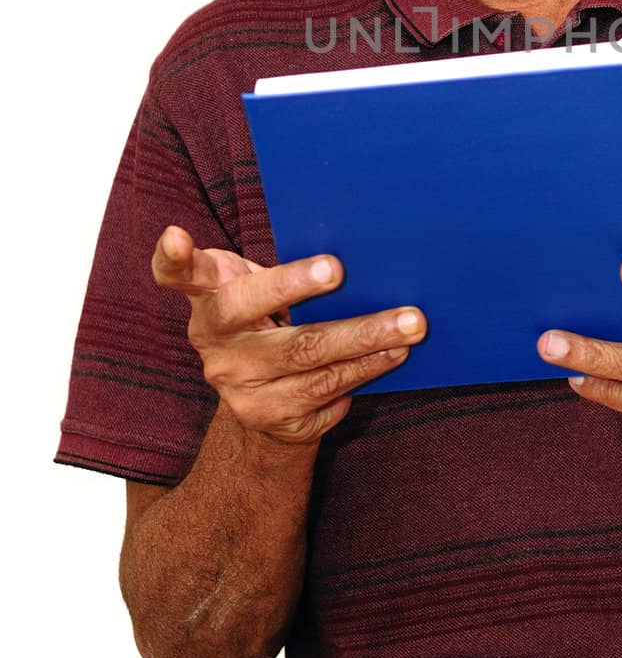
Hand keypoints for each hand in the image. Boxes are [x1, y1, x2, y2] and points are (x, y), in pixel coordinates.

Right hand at [151, 227, 426, 444]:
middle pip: (266, 322)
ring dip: (367, 344)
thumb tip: (345, 245)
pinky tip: (392, 357)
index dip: (175, 258)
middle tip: (347, 274)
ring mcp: (239, 389)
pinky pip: (327, 395)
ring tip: (409, 327)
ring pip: (312, 364)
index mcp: (209, 299)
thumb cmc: (265, 316)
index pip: (182, 275)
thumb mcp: (254, 284)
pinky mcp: (269, 420)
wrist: (259, 392)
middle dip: (311, 297)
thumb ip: (270, 265)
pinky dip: (365, 373)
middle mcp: (215, 347)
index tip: (177, 236)